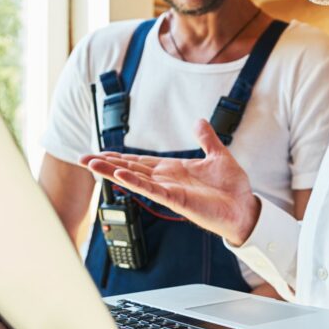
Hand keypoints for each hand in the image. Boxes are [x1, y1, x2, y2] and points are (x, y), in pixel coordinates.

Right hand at [82, 119, 260, 244]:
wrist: (245, 206)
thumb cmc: (232, 187)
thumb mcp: (218, 155)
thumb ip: (206, 139)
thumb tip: (199, 121)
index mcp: (174, 170)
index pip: (141, 162)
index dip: (121, 157)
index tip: (100, 152)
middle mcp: (167, 180)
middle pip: (130, 169)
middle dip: (107, 163)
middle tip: (82, 158)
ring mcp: (169, 191)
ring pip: (134, 179)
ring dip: (113, 172)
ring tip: (92, 164)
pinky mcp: (176, 200)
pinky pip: (152, 190)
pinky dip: (135, 183)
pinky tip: (120, 177)